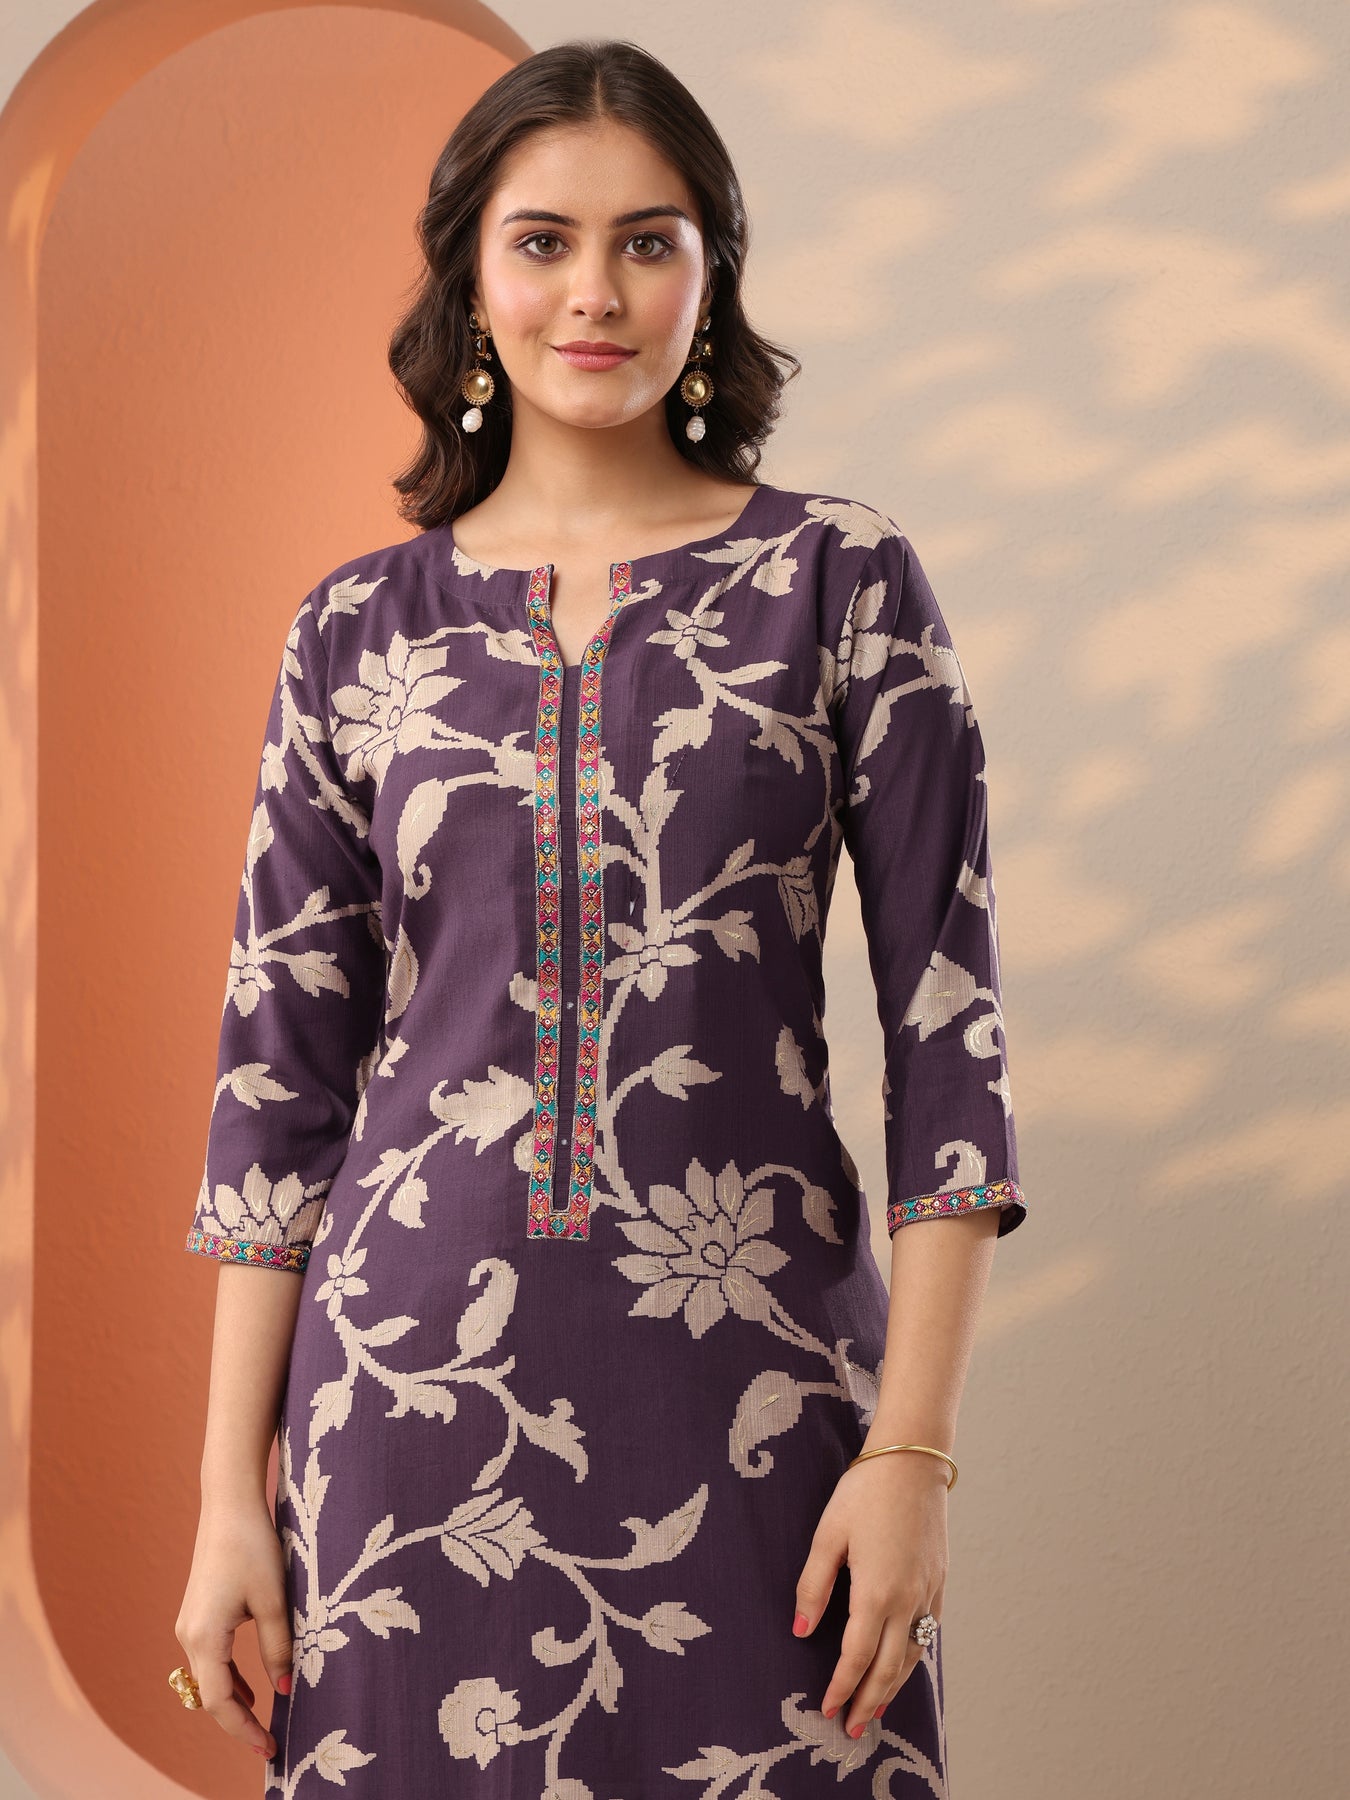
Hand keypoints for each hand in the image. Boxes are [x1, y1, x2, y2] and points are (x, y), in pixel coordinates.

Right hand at [174, 1499, 293, 1760]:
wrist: (229, 1505)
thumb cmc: (254, 1548)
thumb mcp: (274, 1601)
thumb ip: (279, 1648)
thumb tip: (284, 1690)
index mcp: (204, 1637)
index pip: (219, 1702)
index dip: (244, 1729)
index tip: (269, 1747)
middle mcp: (188, 1635)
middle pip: (209, 1695)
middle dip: (238, 1721)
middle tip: (270, 1741)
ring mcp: (189, 1624)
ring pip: (209, 1677)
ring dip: (233, 1700)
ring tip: (264, 1720)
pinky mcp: (197, 1613)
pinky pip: (210, 1658)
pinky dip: (228, 1677)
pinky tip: (251, 1686)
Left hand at [791, 1451, 948, 1738]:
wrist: (913, 1459)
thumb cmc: (865, 1490)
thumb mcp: (828, 1534)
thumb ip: (813, 1586)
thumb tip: (801, 1632)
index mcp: (876, 1592)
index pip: (856, 1657)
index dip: (841, 1687)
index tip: (826, 1709)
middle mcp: (908, 1600)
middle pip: (888, 1669)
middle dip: (868, 1703)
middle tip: (851, 1730)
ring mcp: (928, 1592)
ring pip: (912, 1656)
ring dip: (892, 1688)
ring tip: (874, 1710)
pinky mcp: (940, 1581)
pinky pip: (928, 1633)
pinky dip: (913, 1658)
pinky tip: (902, 1664)